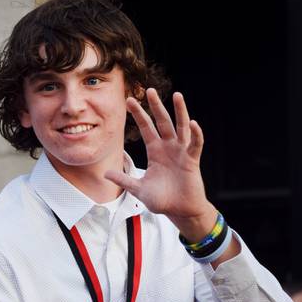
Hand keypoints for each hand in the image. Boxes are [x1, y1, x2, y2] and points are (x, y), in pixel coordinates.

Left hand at [106, 89, 216, 241]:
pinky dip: (196, 134)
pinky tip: (193, 123)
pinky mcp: (192, 160)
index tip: (129, 100)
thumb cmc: (161, 200)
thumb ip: (124, 180)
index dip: (138, 114)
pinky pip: (195, 144)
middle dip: (156, 106)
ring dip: (180, 111)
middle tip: (149, 90)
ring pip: (181, 127)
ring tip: (177, 95)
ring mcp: (181, 152)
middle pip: (162, 122)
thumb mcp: (138, 189)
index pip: (146, 128)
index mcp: (155, 151)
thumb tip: (105, 174)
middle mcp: (168, 148)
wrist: (179, 211)